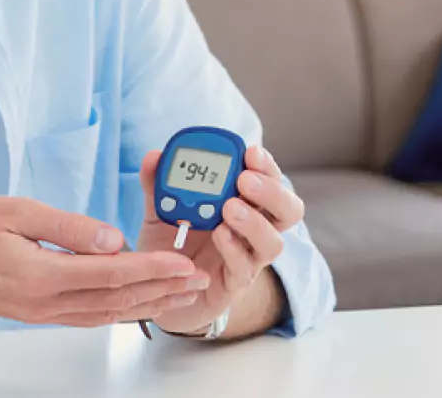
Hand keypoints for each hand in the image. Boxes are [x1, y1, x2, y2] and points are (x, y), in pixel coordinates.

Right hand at [0, 196, 209, 326]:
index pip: (112, 274)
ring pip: (105, 314)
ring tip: (178, 294)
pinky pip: (86, 316)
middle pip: (116, 300)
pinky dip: (116, 310)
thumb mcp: (16, 210)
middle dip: (161, 290)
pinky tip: (134, 302)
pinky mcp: (35, 312)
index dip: (153, 268)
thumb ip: (68, 226)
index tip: (184, 262)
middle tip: (196, 281)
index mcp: (42, 275)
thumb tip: (113, 238)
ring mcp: (40, 312)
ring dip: (145, 304)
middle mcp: (45, 302)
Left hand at [136, 145, 302, 335]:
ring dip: (254, 222)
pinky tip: (219, 235)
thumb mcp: (161, 211)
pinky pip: (244, 267)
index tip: (250, 152)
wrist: (162, 289)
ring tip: (229, 209)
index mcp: (242, 204)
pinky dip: (234, 249)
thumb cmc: (172, 244)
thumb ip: (158, 185)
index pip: (269, 181)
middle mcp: (253, 230)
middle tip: (245, 181)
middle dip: (272, 191)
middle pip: (288, 210)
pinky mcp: (234, 283)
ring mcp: (248, 258)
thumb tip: (154, 156)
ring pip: (273, 242)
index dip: (266, 165)